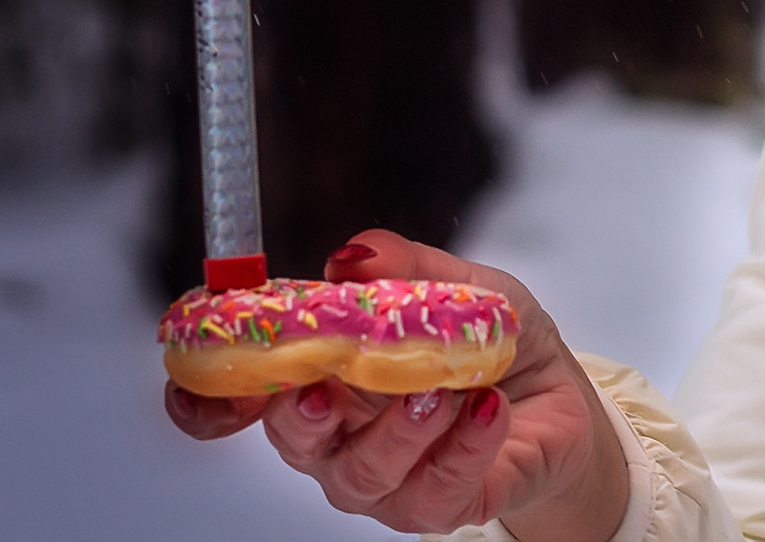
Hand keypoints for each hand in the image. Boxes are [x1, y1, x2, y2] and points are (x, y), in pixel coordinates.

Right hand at [164, 231, 631, 540]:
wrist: (563, 396)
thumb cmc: (493, 340)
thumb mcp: (462, 286)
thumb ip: (405, 269)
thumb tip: (350, 256)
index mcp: (327, 376)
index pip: (244, 398)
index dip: (211, 396)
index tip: (201, 377)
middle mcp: (341, 436)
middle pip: (293, 441)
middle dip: (302, 417)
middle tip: (329, 388)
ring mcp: (385, 481)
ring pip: (359, 476)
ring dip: (396, 433)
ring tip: (440, 393)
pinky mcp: (438, 508)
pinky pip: (434, 493)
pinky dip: (462, 448)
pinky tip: (487, 410)